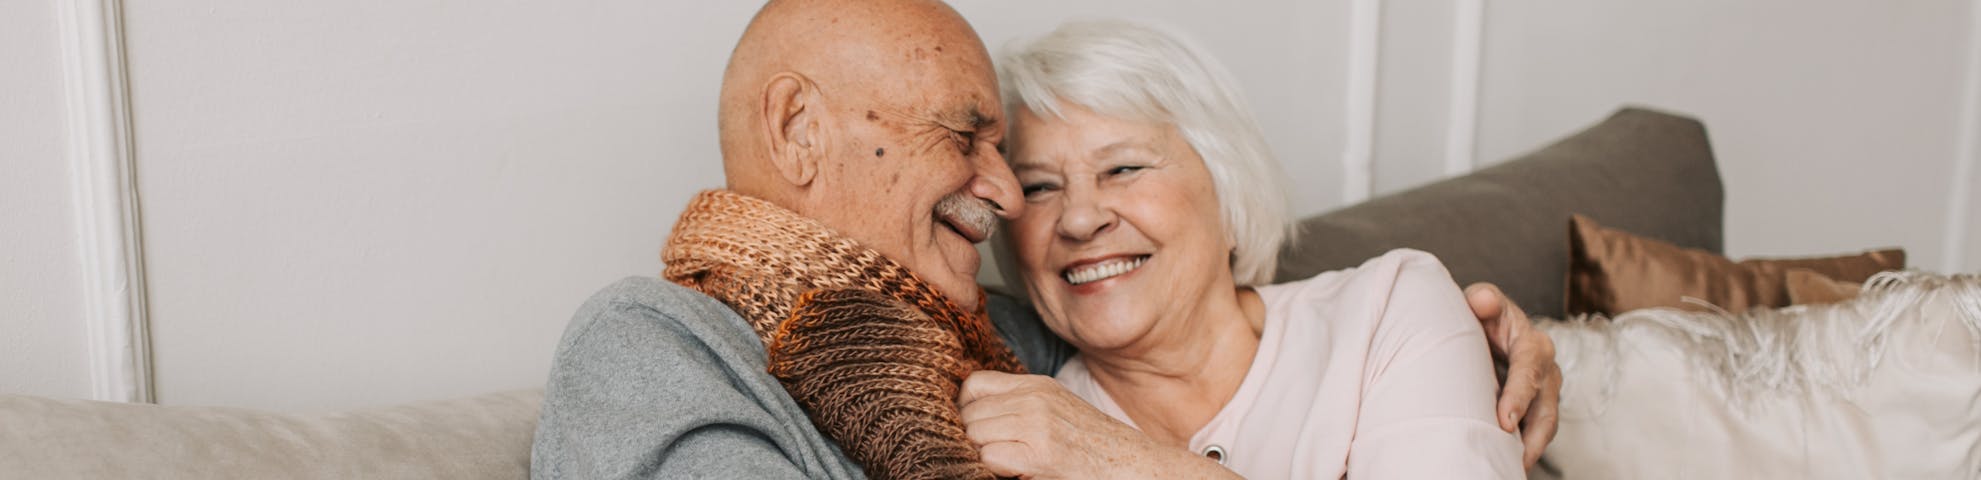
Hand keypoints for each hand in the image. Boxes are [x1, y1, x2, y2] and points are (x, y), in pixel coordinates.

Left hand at [957, 371, 1235, 478]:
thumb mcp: (1056, 409)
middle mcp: (1035, 398)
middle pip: (969, 413)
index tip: (978, 429)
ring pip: (974, 435)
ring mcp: (1037, 424)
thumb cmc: (1093, 446)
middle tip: (992, 453)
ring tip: (1007, 462)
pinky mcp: (1040, 454)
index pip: (974, 385)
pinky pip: (989, 457)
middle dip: (971, 437)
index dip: (967, 410)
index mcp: (1037, 385)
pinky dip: (994, 469)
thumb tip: (970, 417)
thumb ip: (1019, 404)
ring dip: (982, 454)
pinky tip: (1016, 472)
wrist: (1132, 465)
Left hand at [1465, 282, 1560, 468]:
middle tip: (1514, 458)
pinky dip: (1526, 449)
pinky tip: (1509, 465)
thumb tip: (1483, 300)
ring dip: (1532, 449)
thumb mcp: (1482, 300)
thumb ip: (1483, 299)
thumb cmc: (1484, 315)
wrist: (1491, 327)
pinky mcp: (1537, 407)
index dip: (1519, 396)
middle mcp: (1546, 370)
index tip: (1505, 420)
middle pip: (1546, 407)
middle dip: (1532, 435)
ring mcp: (1545, 392)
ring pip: (1545, 425)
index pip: (1529, 370)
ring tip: (1514, 469)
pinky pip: (1535, 432)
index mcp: (1533, 343)